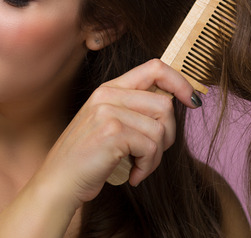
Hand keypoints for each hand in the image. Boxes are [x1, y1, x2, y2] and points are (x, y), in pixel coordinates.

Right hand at [37, 59, 199, 205]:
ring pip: (160, 129)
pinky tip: (132, 175)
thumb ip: (134, 110)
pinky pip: (151, 148)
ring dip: (156, 157)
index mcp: (108, 89)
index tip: (192, 101)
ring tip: (139, 166)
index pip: (155, 67)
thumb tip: (176, 102)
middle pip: (164, 104)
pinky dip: (147, 167)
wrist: (58, 182)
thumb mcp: (108, 124)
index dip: (180, 82)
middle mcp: (107, 95)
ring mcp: (108, 112)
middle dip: (169, 134)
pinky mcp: (112, 133)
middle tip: (152, 153)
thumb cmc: (87, 159)